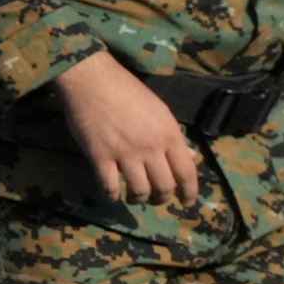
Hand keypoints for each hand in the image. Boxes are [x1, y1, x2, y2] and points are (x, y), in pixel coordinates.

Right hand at [54, 50, 198, 206]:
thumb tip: (191, 157)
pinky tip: (113, 195)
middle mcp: (151, 147)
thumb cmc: (127, 91)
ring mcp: (125, 153)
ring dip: (138, 198)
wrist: (92, 80)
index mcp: (169, 134)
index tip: (186, 204)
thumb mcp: (159, 111)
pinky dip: (113, 196)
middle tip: (156, 199)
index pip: (187, 172)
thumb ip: (174, 136)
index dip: (189, 192)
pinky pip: (110, 187)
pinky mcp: (100, 157)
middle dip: (162, 198)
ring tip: (134, 196)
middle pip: (164, 187)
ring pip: (139, 191)